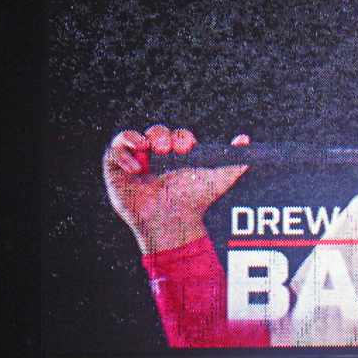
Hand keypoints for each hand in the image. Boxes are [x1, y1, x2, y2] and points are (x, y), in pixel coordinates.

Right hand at [104, 125, 249, 254]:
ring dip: (137, 137)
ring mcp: (135, 164)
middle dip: (161, 135)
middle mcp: (155, 157)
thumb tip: (245, 139)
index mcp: (177, 155)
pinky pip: (112, 154)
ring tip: (147, 147)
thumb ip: (236, 160)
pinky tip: (136, 166)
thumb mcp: (220, 179)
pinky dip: (122, 153)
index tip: (188, 146)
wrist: (176, 224)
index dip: (181, 136)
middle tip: (167, 148)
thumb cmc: (196, 202)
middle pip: (154, 133)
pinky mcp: (116, 174)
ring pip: (129, 138)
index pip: (176, 136)